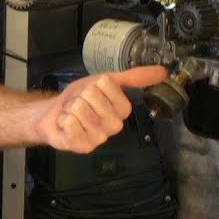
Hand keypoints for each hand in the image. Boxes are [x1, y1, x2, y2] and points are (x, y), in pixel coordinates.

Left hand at [36, 66, 167, 153]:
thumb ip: (134, 77)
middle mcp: (114, 126)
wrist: (55, 114)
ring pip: (80, 107)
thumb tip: (162, 71)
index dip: (95, 84)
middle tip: (81, 104)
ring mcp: (99, 138)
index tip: (93, 92)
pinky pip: (71, 123)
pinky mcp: (83, 146)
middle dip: (80, 95)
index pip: (107, 84)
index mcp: (123, 110)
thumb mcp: (106, 81)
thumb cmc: (81, 98)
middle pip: (92, 94)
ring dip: (70, 107)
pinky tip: (67, 125)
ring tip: (73, 114)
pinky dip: (64, 119)